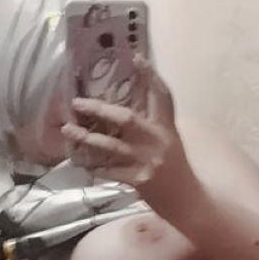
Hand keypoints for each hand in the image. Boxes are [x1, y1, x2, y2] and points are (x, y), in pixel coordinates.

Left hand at [61, 61, 192, 206]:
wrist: (190, 202)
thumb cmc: (178, 170)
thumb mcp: (170, 142)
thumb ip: (152, 126)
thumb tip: (123, 111)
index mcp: (168, 128)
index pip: (162, 97)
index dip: (151, 76)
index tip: (137, 57)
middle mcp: (158, 141)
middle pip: (127, 119)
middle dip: (99, 109)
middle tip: (77, 102)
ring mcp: (148, 161)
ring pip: (111, 145)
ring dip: (87, 137)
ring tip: (68, 130)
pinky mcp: (139, 181)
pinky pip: (110, 170)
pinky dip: (95, 166)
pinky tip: (81, 161)